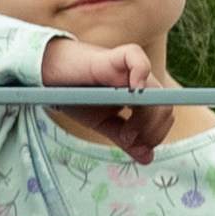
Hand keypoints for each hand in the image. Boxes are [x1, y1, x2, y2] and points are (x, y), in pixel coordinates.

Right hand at [40, 32, 176, 159]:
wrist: (51, 76)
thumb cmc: (77, 96)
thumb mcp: (103, 123)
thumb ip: (125, 139)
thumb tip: (148, 158)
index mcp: (140, 97)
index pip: (163, 116)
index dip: (156, 134)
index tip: (137, 147)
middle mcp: (140, 82)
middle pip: (164, 107)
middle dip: (151, 130)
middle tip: (129, 140)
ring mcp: (129, 69)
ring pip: (155, 92)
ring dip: (145, 117)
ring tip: (126, 131)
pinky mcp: (115, 57)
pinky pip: (137, 59)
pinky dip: (141, 74)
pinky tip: (134, 90)